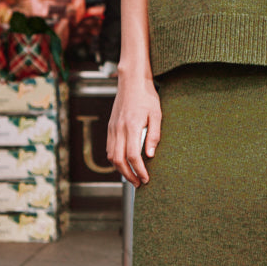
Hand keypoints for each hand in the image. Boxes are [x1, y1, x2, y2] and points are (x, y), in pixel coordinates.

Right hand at [106, 69, 161, 186]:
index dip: (139, 170)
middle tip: (138, 183)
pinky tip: (124, 163)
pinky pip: (109, 148)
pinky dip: (115, 159)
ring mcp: (112, 128)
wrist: (131, 82)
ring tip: (132, 176)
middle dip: (128, 175)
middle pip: (119, 160)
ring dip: (120, 169)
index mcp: (132, 126)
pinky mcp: (110, 127)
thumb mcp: (156, 115)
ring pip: (111, 156)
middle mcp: (119, 129)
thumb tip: (150, 154)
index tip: (146, 178)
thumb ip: (154, 135)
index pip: (133, 156)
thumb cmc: (146, 97)